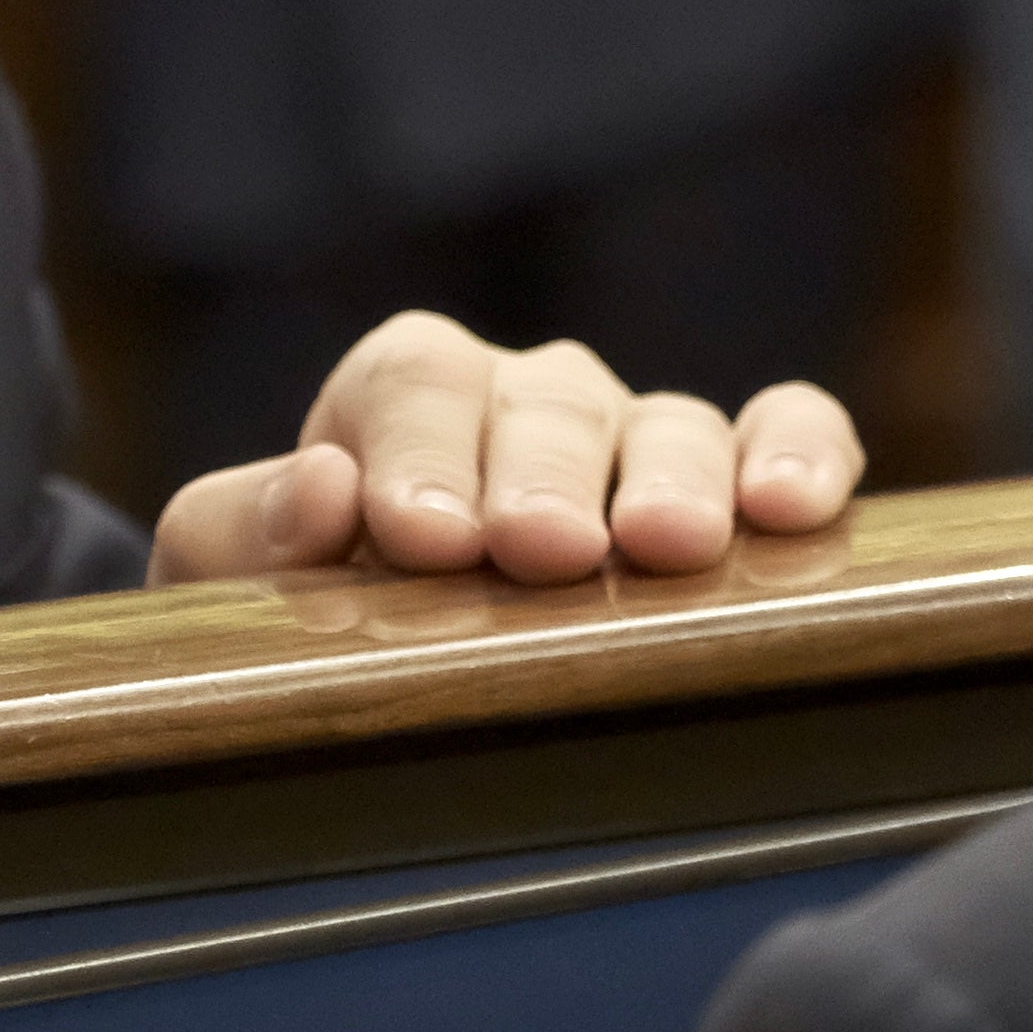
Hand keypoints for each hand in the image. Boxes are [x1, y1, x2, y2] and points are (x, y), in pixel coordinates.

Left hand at [146, 311, 864, 586]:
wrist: (386, 648)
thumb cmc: (312, 600)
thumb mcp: (231, 568)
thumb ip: (242, 528)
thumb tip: (321, 493)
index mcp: (409, 390)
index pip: (419, 383)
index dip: (424, 449)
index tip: (423, 534)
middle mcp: (530, 395)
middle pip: (547, 403)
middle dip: (542, 476)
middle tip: (542, 549)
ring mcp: (637, 436)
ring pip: (671, 425)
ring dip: (672, 482)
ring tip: (670, 547)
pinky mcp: (737, 483)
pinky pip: (788, 431)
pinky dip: (801, 452)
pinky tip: (792, 510)